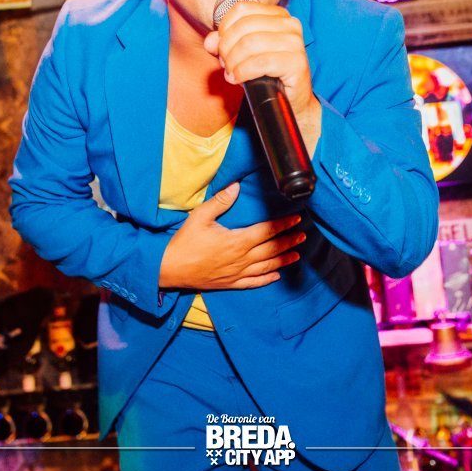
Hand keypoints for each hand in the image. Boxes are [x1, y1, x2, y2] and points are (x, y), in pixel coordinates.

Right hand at [159, 182, 306, 289]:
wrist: (169, 268)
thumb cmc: (184, 242)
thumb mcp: (200, 217)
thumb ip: (220, 202)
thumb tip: (236, 187)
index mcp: (236, 241)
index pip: (266, 231)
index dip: (283, 225)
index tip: (296, 219)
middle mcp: (240, 259)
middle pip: (271, 250)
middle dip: (288, 241)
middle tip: (302, 235)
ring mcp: (236, 273)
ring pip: (266, 267)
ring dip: (283, 260)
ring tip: (296, 255)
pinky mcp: (229, 283)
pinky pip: (253, 283)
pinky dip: (266, 279)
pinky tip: (276, 276)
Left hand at [202, 0, 322, 152]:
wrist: (290, 100)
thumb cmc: (267, 74)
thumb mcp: (242, 54)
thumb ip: (225, 43)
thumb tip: (210, 42)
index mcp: (278, 15)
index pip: (241, 9)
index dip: (224, 28)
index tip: (221, 47)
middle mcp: (289, 24)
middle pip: (243, 27)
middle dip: (227, 48)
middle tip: (226, 64)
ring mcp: (295, 42)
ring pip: (249, 44)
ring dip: (233, 62)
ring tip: (232, 73)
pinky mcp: (296, 62)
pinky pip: (260, 62)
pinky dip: (243, 72)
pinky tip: (239, 79)